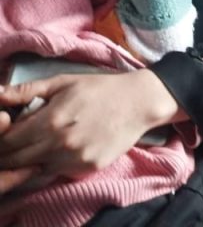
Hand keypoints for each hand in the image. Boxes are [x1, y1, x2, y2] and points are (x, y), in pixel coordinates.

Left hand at [0, 70, 184, 178]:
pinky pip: (57, 172)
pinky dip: (52, 164)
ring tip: (39, 145)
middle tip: (15, 144)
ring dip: (30, 160)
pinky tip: (59, 149)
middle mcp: (60, 144)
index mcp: (50, 120)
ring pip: (35, 169)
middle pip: (16, 161)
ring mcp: (74, 159)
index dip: (1, 140)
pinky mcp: (87, 168)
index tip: (5, 135)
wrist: (139, 102)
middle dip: (9, 154)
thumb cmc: (100, 88)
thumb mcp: (63, 82)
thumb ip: (27, 90)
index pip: (7, 142)